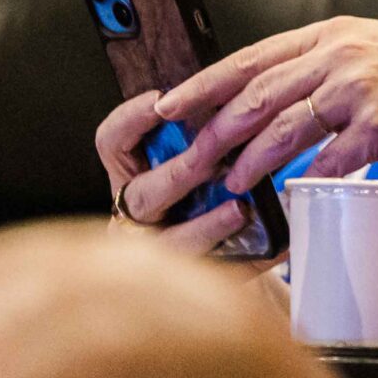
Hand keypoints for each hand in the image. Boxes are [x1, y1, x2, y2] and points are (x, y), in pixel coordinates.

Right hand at [95, 91, 256, 256]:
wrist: (243, 247)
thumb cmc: (218, 187)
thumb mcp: (208, 152)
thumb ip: (211, 132)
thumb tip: (239, 98)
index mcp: (135, 174)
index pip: (114, 143)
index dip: (131, 120)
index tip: (160, 100)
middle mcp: (137, 213)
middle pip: (142, 193)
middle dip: (180, 173)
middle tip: (212, 158)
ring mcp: (158, 249)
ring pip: (169, 241)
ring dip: (205, 222)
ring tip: (239, 207)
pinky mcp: (191, 279)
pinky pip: (209, 268)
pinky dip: (240, 254)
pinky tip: (264, 240)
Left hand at [122, 20, 377, 216]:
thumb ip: (328, 67)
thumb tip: (270, 99)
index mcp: (337, 33)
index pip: (253, 56)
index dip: (204, 84)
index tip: (168, 107)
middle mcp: (345, 54)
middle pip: (259, 94)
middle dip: (215, 131)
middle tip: (188, 160)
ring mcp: (363, 88)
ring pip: (283, 127)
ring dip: (249, 160)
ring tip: (230, 183)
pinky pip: (326, 158)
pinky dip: (303, 179)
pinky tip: (289, 193)